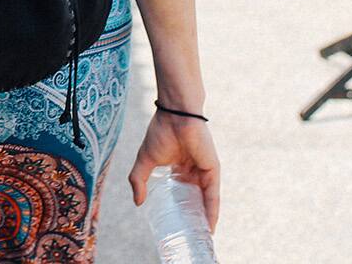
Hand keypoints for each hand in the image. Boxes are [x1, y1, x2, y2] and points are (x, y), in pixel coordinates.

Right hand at [128, 113, 220, 231]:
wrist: (175, 114)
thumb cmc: (161, 131)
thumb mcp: (145, 160)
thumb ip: (139, 180)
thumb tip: (138, 203)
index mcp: (180, 168)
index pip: (182, 194)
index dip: (180, 209)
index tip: (176, 225)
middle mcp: (194, 171)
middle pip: (196, 200)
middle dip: (194, 218)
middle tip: (190, 237)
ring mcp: (204, 171)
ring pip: (206, 201)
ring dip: (205, 219)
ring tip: (202, 238)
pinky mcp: (212, 170)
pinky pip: (213, 195)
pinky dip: (212, 211)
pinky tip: (210, 226)